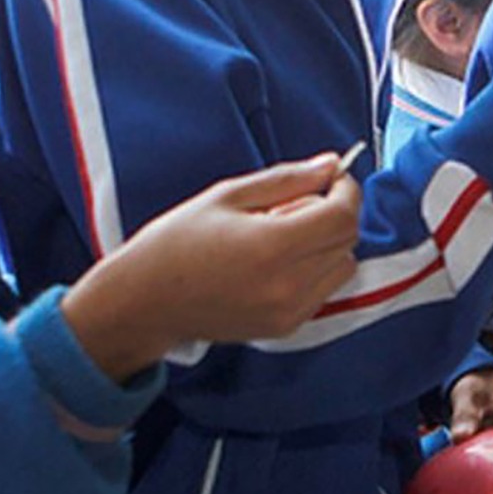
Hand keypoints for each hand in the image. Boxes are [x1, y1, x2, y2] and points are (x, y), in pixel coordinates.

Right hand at [65, 153, 363, 375]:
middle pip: (347, 242)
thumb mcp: (228, 195)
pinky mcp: (285, 327)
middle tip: (292, 204)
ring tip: (279, 236)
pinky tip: (274, 263)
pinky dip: (313, 271)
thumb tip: (330, 165)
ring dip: (325, 245)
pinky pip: (323, 291)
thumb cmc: (176, 243)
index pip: (343, 216)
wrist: (145, 301)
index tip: (332, 178)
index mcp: (272, 246)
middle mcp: (287, 285)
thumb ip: (287, 179)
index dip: (346, 191)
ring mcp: (288, 312)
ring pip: (342, 268)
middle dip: (334, 214)